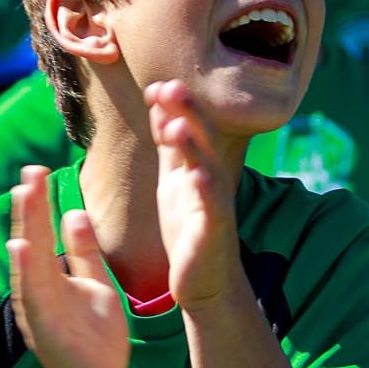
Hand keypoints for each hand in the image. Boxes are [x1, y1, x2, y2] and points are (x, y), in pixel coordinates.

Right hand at [7, 165, 129, 367]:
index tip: (36, 170)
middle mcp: (40, 289)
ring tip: (22, 196)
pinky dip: (26, 272)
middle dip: (29, 208)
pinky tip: (21, 248)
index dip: (39, 203)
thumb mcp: (96, 284)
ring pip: (28, 263)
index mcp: (51, 278)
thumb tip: (74, 211)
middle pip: (31, 241)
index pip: (42, 232)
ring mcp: (39, 309)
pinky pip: (33, 296)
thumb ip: (84, 252)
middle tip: (27, 171)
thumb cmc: (96, 338)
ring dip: (24, 229)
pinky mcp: (44, 330)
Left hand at [146, 80, 243, 312]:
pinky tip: (200, 177)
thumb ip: (170, 146)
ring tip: (177, 126)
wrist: (206, 280)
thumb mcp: (174, 179)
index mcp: (195, 166)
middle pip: (202, 140)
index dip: (172, 108)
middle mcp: (209, 179)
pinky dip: (208, 192)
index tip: (153, 87)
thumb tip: (160, 104)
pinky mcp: (215, 231)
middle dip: (187, 114)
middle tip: (170, 87)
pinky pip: (213, 209)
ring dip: (195, 147)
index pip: (186, 128)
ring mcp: (215, 204)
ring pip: (208, 169)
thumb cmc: (188, 227)